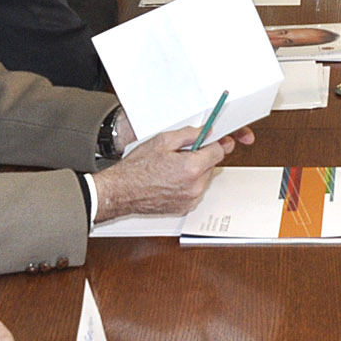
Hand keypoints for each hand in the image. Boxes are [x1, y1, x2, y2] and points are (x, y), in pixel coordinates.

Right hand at [92, 126, 254, 221]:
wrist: (122, 191)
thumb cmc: (137, 168)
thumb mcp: (162, 141)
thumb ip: (189, 134)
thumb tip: (205, 132)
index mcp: (192, 168)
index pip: (219, 151)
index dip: (214, 143)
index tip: (212, 140)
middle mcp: (194, 186)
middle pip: (212, 165)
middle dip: (201, 157)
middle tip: (182, 154)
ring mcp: (190, 199)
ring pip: (204, 179)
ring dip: (195, 172)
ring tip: (173, 168)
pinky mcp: (185, 208)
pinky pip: (196, 192)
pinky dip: (189, 185)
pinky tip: (172, 180)